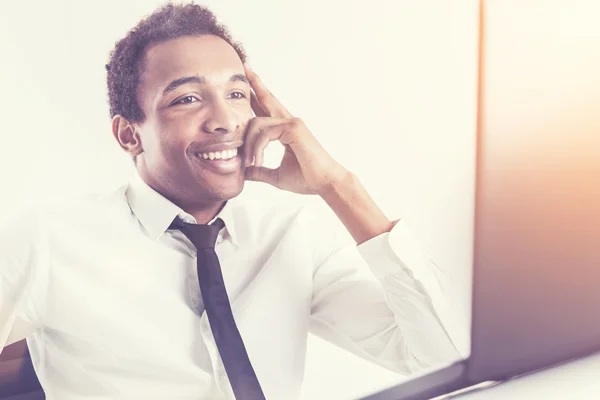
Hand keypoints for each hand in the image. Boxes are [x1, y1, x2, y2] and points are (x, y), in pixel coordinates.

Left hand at [242, 64, 348, 194]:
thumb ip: (260, 171)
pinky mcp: (294, 128)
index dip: (256, 96)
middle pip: (267, 99)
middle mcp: (289, 122)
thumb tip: (245, 172)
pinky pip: (265, 132)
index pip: (267, 110)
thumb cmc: (306, 179)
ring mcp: (292, 123)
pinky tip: (256, 161)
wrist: (325, 184)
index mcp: (286, 130)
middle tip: (244, 66)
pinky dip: (257, 147)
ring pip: (257, 123)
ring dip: (249, 145)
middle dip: (254, 83)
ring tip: (250, 164)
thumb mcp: (276, 175)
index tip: (247, 84)